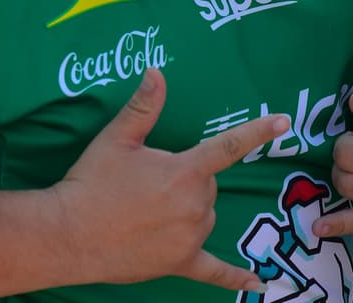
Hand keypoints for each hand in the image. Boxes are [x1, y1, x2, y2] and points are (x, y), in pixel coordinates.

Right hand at [52, 69, 287, 290]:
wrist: (67, 234)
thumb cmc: (91, 182)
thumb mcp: (117, 138)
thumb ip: (144, 105)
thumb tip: (157, 70)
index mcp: (185, 170)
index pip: (229, 146)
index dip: (259, 131)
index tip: (286, 122)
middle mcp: (195, 203)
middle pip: (208, 185)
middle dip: (186, 180)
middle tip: (145, 186)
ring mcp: (190, 236)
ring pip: (205, 215)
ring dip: (187, 211)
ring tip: (145, 212)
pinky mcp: (180, 263)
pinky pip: (214, 272)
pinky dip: (236, 279)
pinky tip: (258, 285)